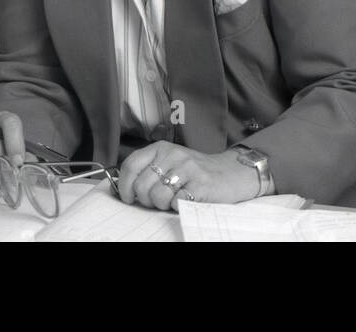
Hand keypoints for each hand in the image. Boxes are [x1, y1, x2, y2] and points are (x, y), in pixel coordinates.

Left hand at [117, 144, 259, 211]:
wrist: (231, 173)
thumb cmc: (196, 172)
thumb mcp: (171, 162)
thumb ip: (150, 170)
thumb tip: (127, 189)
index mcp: (161, 148)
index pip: (131, 164)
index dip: (124, 185)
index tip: (128, 197)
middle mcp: (173, 154)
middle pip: (142, 185)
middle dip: (146, 200)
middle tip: (158, 201)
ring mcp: (187, 168)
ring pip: (157, 196)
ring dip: (163, 205)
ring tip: (173, 200)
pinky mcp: (200, 184)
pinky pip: (176, 203)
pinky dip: (178, 206)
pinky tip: (186, 200)